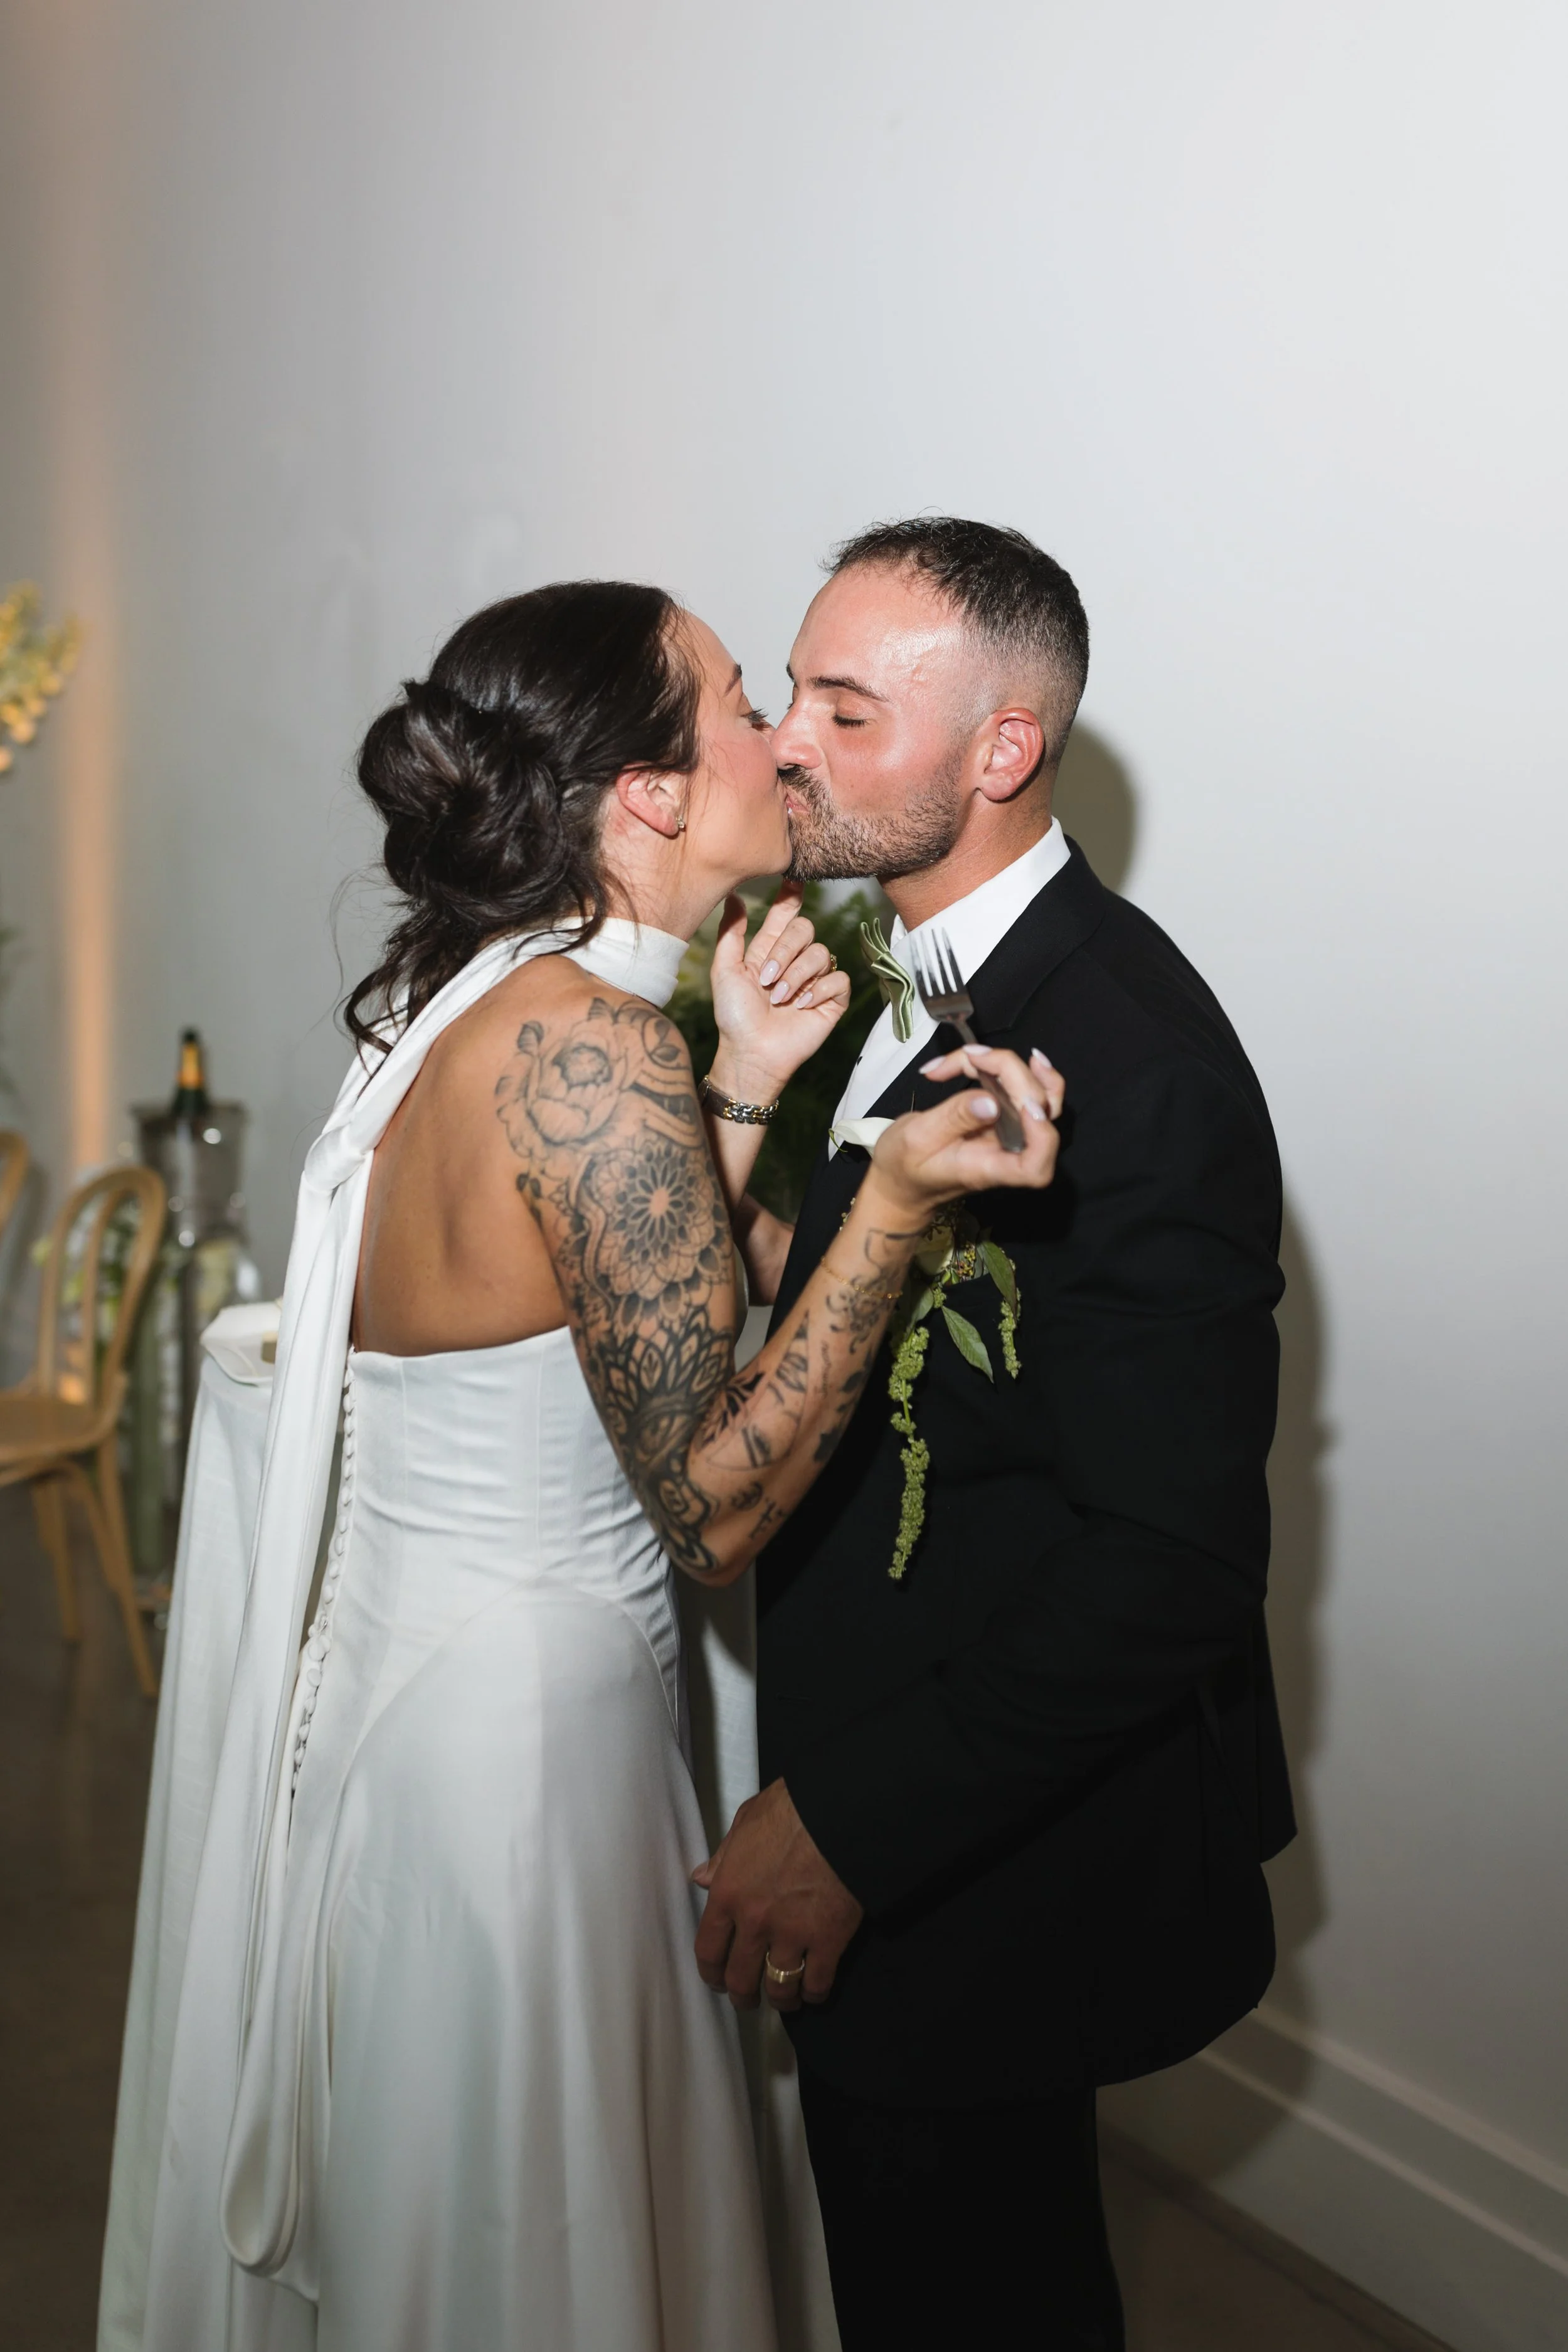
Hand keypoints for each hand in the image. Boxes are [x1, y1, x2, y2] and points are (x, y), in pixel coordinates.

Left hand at [691, 1778, 863, 2012]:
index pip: (708, 1949)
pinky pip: (818, 1983)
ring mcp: (792, 1934)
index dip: (711, 1973)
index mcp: (729, 1892)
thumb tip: (702, 1878)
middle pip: (740, 1979)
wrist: (840, 1812)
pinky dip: (815, 1994)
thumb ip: (723, 1856)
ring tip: (785, 2000)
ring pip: (779, 1987)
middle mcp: (754, 1921)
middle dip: (742, 1996)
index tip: (717, 1980)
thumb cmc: (792, 1808)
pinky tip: (815, 1991)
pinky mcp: (828, 1940)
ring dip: (781, 2000)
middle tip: (748, 1999)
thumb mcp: (746, 1821)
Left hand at [707, 883, 851, 1100]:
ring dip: (796, 976)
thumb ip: (731, 933)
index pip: (785, 915)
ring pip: (821, 953)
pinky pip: (837, 979)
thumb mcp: (725, 971)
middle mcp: (794, 960)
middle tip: (766, 978)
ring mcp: (814, 979)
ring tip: (779, 999)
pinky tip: (801, 1006)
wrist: (751, 1052)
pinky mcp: (831, 1000)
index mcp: (769, 950)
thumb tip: (734, 896)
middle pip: (805, 929)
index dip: (791, 897)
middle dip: (785, 951)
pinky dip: (818, 991)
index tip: (794, 880)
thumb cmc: (734, 1016)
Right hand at [868, 1045, 1065, 1219]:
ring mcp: (1011, 1134)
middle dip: (1012, 1073)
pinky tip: (985, 1058)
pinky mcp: (1004, 1119)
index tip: (1023, 1105)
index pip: (1034, 1166)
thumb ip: (953, 1120)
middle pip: (1041, 1113)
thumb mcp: (917, 1140)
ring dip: (1021, 1068)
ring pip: (1042, 1098)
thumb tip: (990, 1101)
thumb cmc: (905, 1166)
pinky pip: (1022, 1091)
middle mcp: (1009, 1152)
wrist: (902, 1178)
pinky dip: (1007, 1069)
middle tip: (970, 1056)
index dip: (1041, 1135)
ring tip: (983, 1053)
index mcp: (989, 1169)